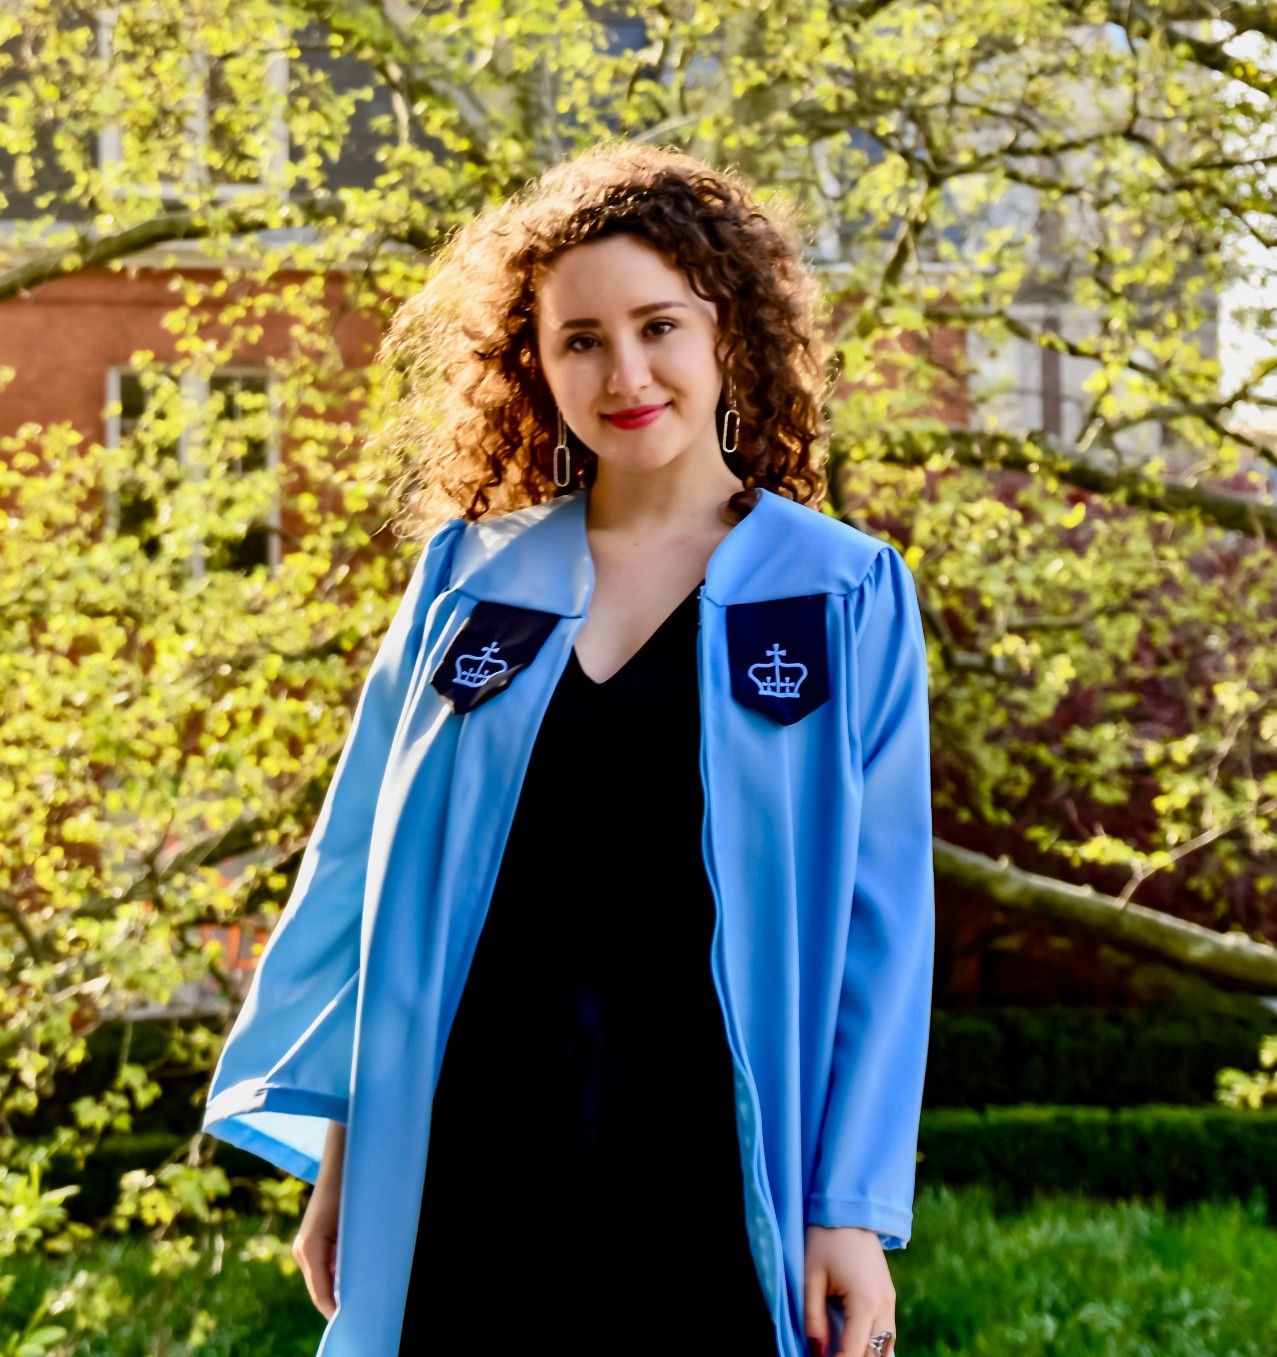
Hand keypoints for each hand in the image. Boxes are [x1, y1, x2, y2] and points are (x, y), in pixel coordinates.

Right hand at [293, 1121, 345, 1319]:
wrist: (341, 1158)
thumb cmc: (349, 1188)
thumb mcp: (351, 1228)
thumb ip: (347, 1258)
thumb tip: (349, 1288)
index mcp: (309, 1250)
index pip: (322, 1295)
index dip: (336, 1311)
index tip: (353, 1321)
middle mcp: (302, 1250)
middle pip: (321, 1290)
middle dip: (338, 1302)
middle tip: (362, 1309)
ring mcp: (305, 1245)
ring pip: (323, 1279)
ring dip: (338, 1287)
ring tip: (360, 1295)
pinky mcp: (312, 1239)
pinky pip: (324, 1266)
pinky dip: (337, 1274)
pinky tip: (353, 1275)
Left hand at [803, 1224, 895, 1356]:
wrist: (849, 1209)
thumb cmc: (825, 1241)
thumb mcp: (811, 1278)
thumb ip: (813, 1319)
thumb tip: (816, 1353)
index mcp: (865, 1303)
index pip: (854, 1352)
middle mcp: (884, 1307)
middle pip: (875, 1355)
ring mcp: (890, 1302)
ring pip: (885, 1348)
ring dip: (866, 1355)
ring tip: (841, 1352)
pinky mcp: (889, 1297)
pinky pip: (886, 1334)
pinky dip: (874, 1346)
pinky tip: (856, 1347)